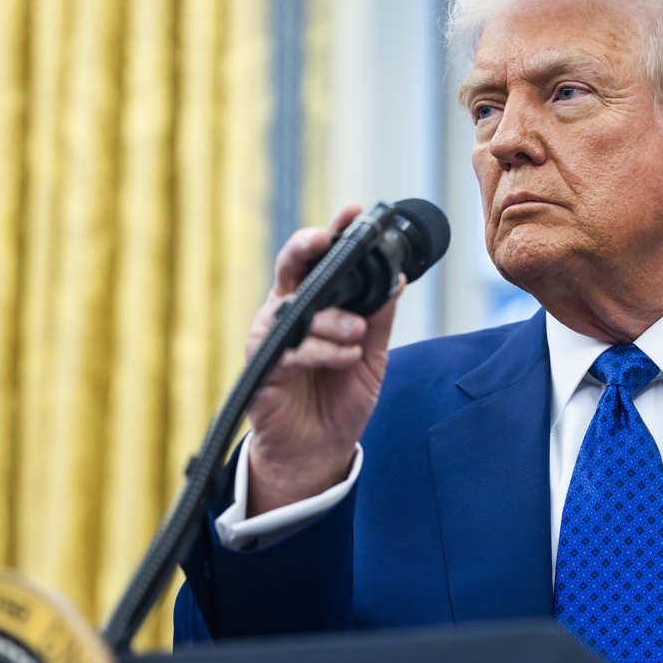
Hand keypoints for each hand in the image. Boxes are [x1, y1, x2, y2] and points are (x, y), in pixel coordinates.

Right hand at [244, 204, 401, 514]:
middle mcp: (290, 314)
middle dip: (307, 247)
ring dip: (331, 318)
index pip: (321, 260)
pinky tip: (347, 356)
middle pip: (291, 268)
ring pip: (296, 309)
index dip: (334, 233)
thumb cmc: (339, 399)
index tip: (353, 211)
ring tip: (356, 333)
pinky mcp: (265, 369)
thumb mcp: (373, 355)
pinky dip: (323, 351)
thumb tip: (397, 278)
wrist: (318, 451)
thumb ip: (379, 317)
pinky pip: (292, 350)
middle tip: (326, 240)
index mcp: (315, 304)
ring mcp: (274, 340)